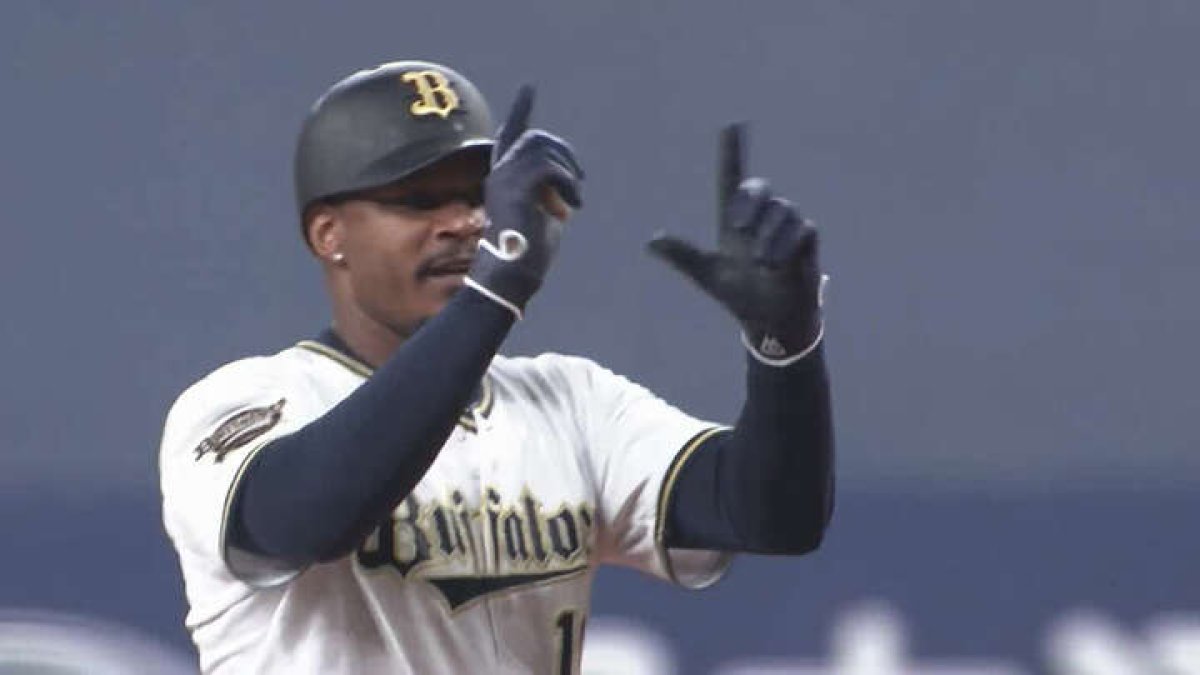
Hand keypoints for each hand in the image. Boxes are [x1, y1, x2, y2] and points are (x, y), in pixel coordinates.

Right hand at [465, 85, 583, 318]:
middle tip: (578, 181)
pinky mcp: (514, 188)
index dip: (520, 110)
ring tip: (574, 199)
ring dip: (567, 171)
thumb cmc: (529, 255)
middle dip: (564, 152)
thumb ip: (552, 192)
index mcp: (504, 178)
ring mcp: (504, 179)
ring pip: (542, 149)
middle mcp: (499, 173)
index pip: (510, 135)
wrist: (512, 276)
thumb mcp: (546, 215)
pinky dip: (567, 184)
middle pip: (536, 139)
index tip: (529, 88)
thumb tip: (569, 182)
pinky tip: (572, 205)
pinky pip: (548, 168)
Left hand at [647, 124, 825, 362]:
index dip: (732, 151)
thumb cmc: (739, 294)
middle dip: (748, 201)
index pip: (732, 177)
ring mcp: (785, 227)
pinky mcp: (806, 241)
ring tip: (759, 263)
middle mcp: (760, 217)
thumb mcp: (708, 275)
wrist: (769, 320)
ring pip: (781, 210)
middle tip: (737, 226)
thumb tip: (651, 241)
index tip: (731, 123)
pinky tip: (773, 265)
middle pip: (757, 187)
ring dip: (768, 235)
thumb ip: (683, 255)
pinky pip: (801, 229)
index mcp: (734, 220)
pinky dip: (785, 245)